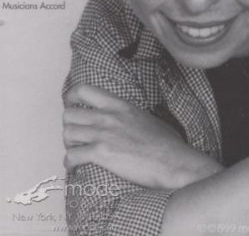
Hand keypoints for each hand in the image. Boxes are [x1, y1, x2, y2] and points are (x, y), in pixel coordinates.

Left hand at [63, 85, 222, 188]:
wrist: (173, 162)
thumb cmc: (167, 144)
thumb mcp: (148, 119)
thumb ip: (132, 116)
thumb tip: (130, 120)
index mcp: (121, 106)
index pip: (85, 90)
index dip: (71, 97)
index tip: (71, 104)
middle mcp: (109, 117)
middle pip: (69, 114)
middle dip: (70, 126)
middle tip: (77, 135)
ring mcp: (104, 134)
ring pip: (68, 134)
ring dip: (69, 144)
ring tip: (77, 151)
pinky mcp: (101, 153)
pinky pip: (71, 156)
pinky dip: (69, 163)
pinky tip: (75, 167)